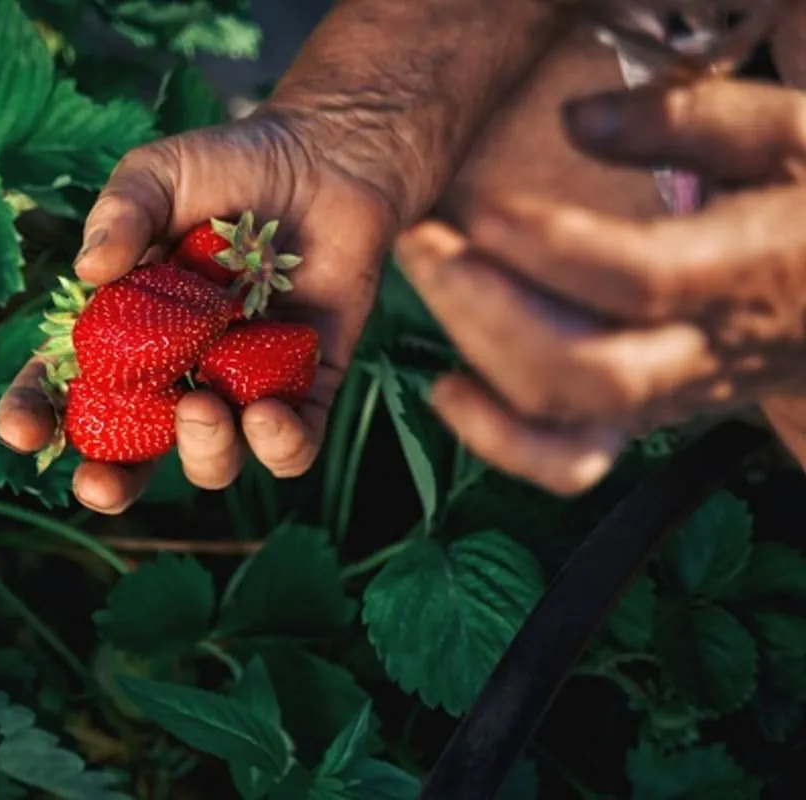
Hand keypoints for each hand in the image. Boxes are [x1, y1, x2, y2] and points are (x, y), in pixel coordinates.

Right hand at [0, 108, 397, 512]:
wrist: (329, 157)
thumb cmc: (232, 163)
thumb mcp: (161, 173)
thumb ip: (122, 212)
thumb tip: (88, 269)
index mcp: (125, 329)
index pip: (66, 386)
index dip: (36, 415)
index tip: (23, 429)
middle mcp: (177, 371)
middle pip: (133, 452)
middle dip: (109, 481)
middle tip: (100, 484)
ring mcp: (239, 386)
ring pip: (211, 458)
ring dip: (201, 452)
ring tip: (205, 406)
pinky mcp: (306, 390)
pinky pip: (292, 446)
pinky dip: (279, 445)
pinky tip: (269, 412)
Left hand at [394, 78, 805, 494]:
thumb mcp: (790, 136)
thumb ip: (689, 120)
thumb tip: (577, 120)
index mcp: (745, 272)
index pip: (638, 280)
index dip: (548, 251)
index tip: (481, 210)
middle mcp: (703, 353)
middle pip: (584, 367)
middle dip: (483, 308)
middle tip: (425, 240)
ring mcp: (668, 397)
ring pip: (565, 415)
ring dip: (476, 353)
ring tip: (429, 276)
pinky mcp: (640, 418)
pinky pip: (568, 461)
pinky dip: (498, 439)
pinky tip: (448, 389)